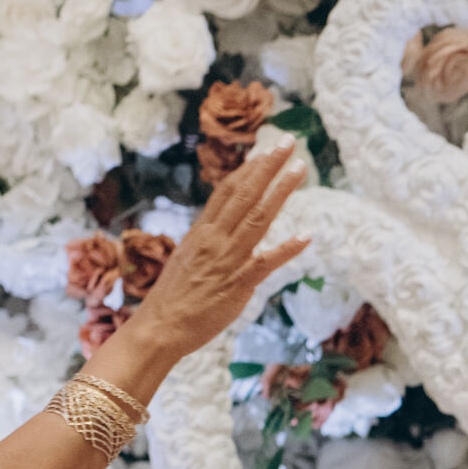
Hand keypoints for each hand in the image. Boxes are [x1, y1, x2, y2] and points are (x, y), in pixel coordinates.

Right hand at [125, 143, 313, 361]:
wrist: (160, 326)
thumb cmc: (175, 296)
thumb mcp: (189, 257)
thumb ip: (209, 240)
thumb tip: (223, 226)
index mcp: (202, 231)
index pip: (227, 190)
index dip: (249, 168)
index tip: (266, 150)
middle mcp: (215, 239)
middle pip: (244, 193)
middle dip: (268, 165)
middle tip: (288, 142)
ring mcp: (227, 260)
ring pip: (258, 218)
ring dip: (281, 191)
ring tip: (300, 169)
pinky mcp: (237, 284)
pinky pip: (266, 263)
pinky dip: (287, 248)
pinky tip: (307, 235)